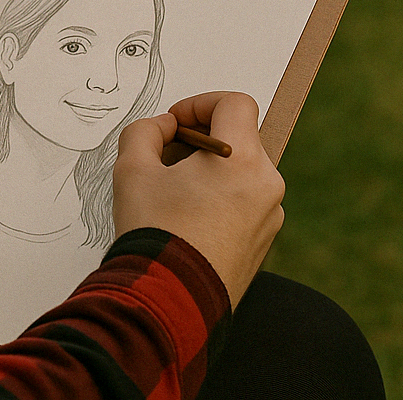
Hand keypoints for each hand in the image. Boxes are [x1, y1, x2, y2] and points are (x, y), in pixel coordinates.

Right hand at [111, 92, 284, 307]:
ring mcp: (271, 216)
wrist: (172, 300)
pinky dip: (221, 197)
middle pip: (240, 137)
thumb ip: (145, 131)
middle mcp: (267, 184)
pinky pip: (246, 202)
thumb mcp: (132, 169)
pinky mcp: (264, 242)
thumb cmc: (154, 231)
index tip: (174, 124)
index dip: (200, 102)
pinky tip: (188, 218)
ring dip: (211, 168)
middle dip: (201, 138)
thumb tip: (164, 127)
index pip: (236, 103)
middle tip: (166, 156)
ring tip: (173, 191)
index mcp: (242, 160)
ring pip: (243, 171)